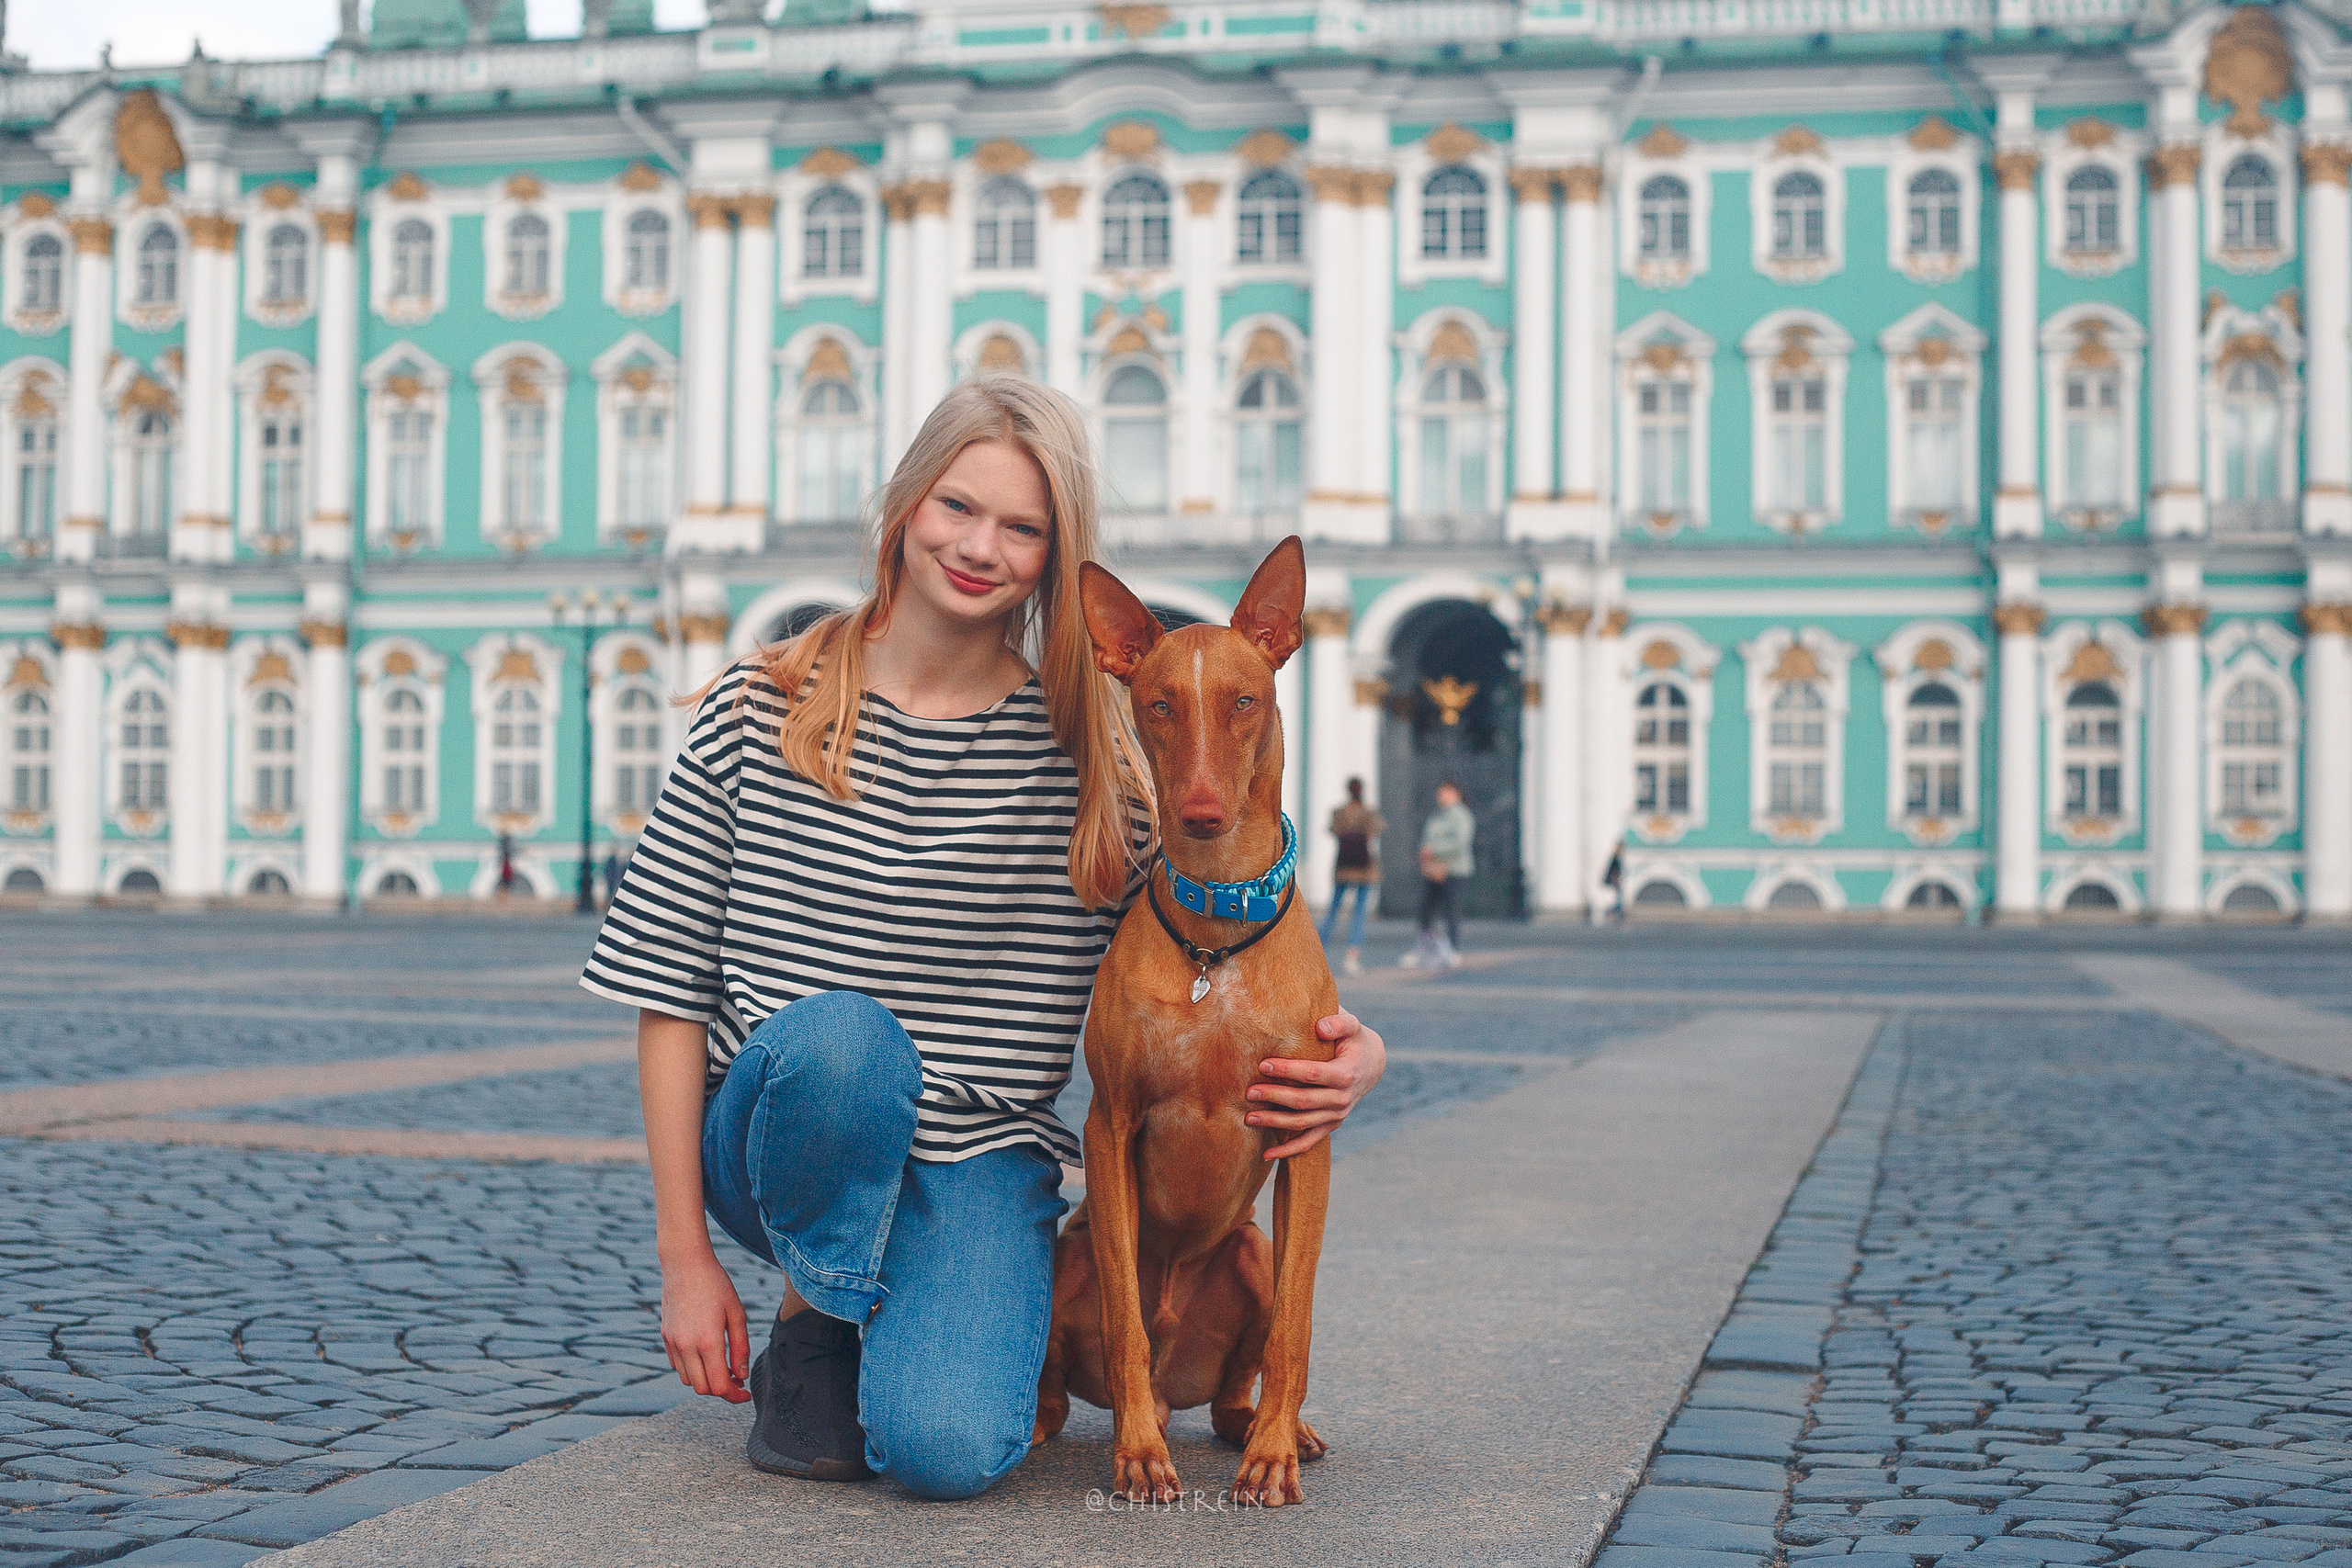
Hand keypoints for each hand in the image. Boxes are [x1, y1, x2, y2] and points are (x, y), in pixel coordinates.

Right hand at [659, 1247, 751, 1402]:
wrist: (685, 1264)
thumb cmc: (716, 1285)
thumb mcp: (737, 1314)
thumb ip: (740, 1348)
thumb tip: (740, 1376)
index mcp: (708, 1341)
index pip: (719, 1386)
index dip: (734, 1396)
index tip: (745, 1394)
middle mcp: (686, 1346)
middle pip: (702, 1389)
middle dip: (721, 1390)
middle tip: (736, 1380)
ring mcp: (673, 1343)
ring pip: (688, 1380)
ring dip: (705, 1380)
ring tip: (722, 1367)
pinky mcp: (665, 1337)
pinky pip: (677, 1366)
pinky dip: (692, 1369)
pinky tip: (705, 1355)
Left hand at [1248, 1008, 1386, 1160]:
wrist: (1371, 1064)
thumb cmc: (1353, 1040)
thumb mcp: (1352, 1025)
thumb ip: (1338, 1022)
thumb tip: (1319, 1027)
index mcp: (1346, 1074)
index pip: (1313, 1074)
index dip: (1288, 1071)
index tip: (1262, 1065)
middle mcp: (1343, 1099)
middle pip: (1304, 1101)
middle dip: (1274, 1098)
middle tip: (1248, 1092)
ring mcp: (1337, 1115)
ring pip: (1302, 1123)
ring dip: (1275, 1123)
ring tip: (1248, 1118)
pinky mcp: (1331, 1124)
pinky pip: (1309, 1141)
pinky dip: (1288, 1150)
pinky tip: (1267, 1155)